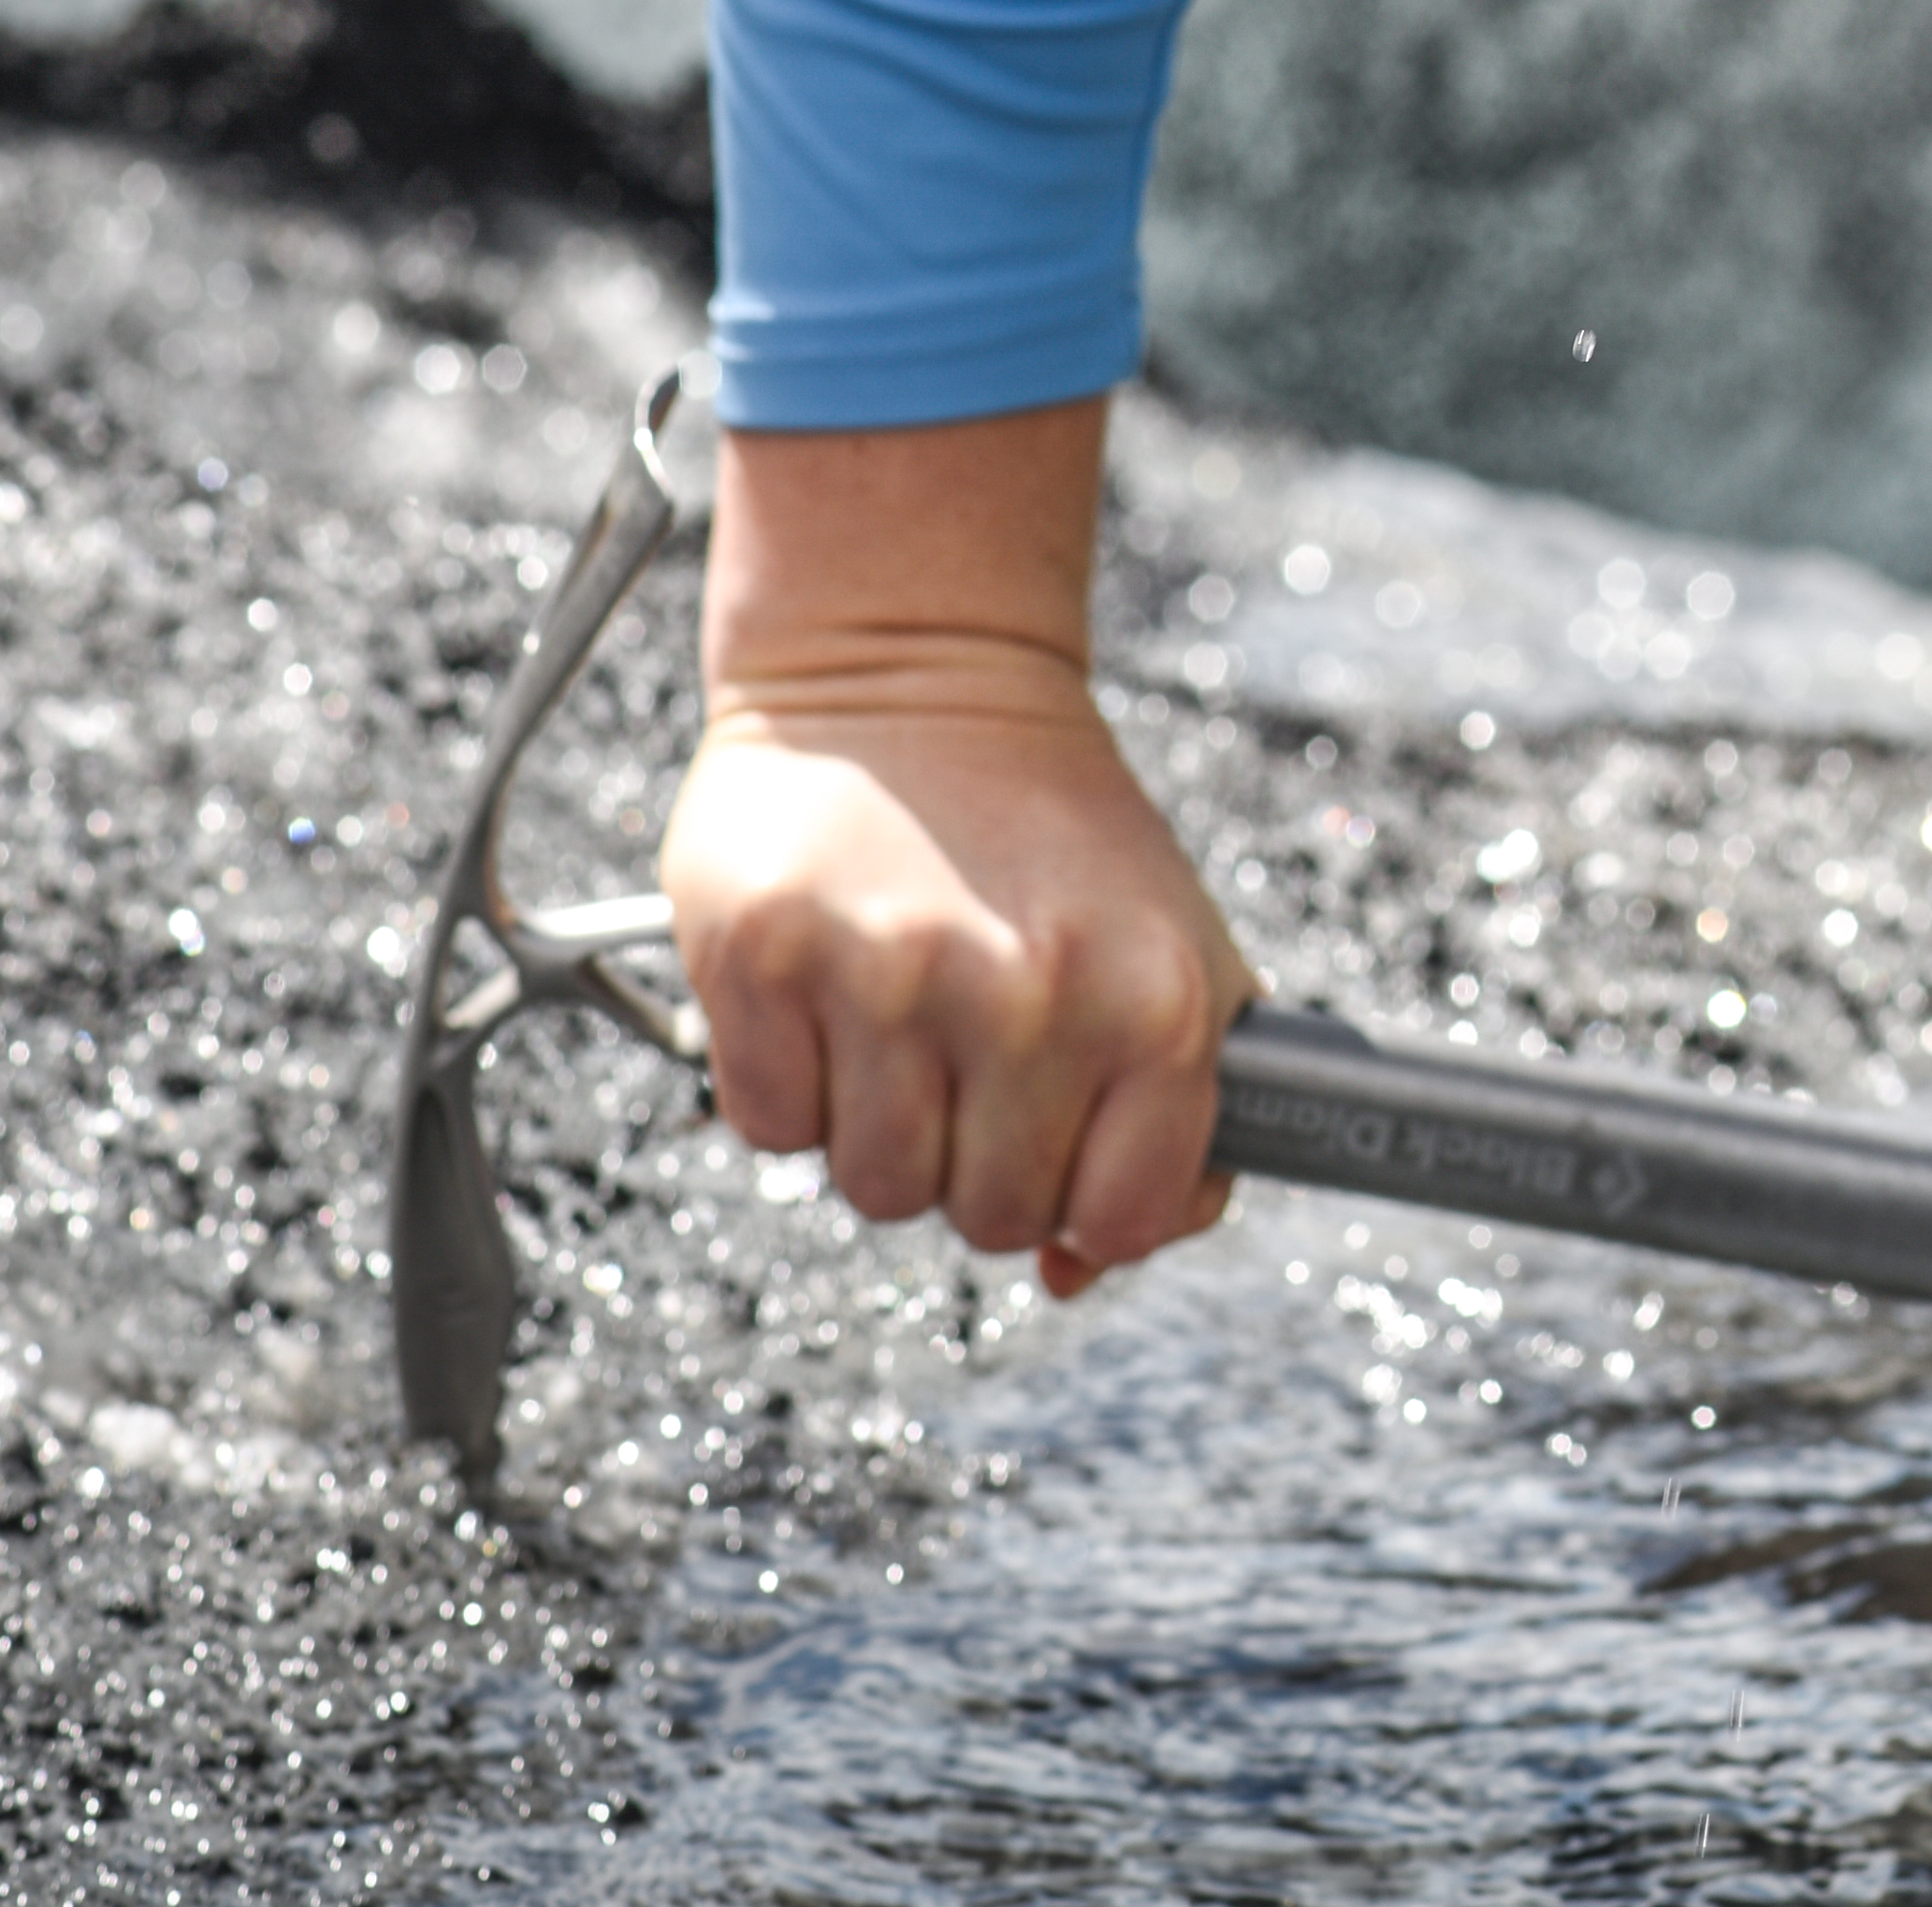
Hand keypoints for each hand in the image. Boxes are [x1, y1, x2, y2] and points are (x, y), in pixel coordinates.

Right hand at [660, 402, 1254, 1299]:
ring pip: (875, 1187)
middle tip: (979, 1056)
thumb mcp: (1165, 950)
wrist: (915, 666)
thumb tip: (1080, 1265)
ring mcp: (889, 978)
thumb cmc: (1049, 829)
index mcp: (1152, 998)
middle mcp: (1028, 994)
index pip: (1122, 1216)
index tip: (1072, 1154)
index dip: (1092, 1205)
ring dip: (885, 1126)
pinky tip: (834, 990)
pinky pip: (772, 1127)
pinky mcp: (764, 958)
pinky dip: (797, 1084)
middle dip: (980, 1160)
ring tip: (908, 1016)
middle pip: (986, 1216)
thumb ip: (1166, 1118)